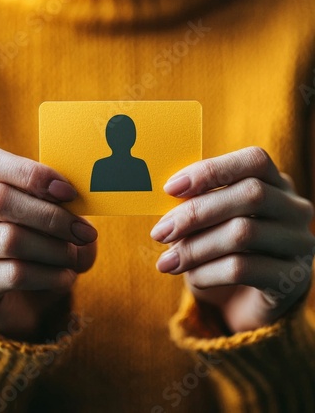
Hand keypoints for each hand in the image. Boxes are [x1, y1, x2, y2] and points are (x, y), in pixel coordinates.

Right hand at [0, 146, 96, 341]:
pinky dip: (50, 275)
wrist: (20, 296)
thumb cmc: (38, 242)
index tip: (69, 192)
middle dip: (51, 216)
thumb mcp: (53, 218)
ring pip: (9, 239)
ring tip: (75, 256)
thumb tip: (84, 220)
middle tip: (85, 232)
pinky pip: (13, 274)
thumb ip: (65, 209)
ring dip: (54, 248)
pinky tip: (66, 277)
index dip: (30, 172)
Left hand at [151, 147, 314, 332]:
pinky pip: (242, 270)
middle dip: (195, 213)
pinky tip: (191, 277)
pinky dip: (207, 272)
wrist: (255, 297)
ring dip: (195, 248)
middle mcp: (295, 208)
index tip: (170, 188)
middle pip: (250, 195)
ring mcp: (298, 243)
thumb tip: (166, 202)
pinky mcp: (291, 278)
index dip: (211, 170)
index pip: (254, 161)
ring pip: (243, 233)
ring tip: (166, 261)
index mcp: (276, 182)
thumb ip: (198, 204)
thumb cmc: (227, 247)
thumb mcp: (215, 220)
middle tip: (160, 232)